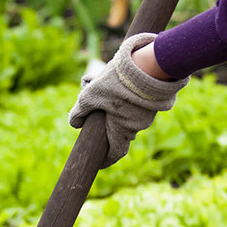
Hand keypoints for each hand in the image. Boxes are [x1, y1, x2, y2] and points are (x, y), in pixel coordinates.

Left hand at [69, 32, 186, 163]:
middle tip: (94, 111)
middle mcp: (137, 126)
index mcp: (122, 130)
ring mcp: (148, 113)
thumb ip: (79, 112)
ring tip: (99, 83)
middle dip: (105, 123)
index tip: (99, 161)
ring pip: (126, 114)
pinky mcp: (152, 99)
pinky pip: (135, 104)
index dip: (106, 159)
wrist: (147, 65)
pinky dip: (124, 97)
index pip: (116, 153)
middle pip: (119, 131)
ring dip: (113, 105)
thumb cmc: (115, 84)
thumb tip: (75, 124)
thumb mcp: (88, 96)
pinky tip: (115, 79)